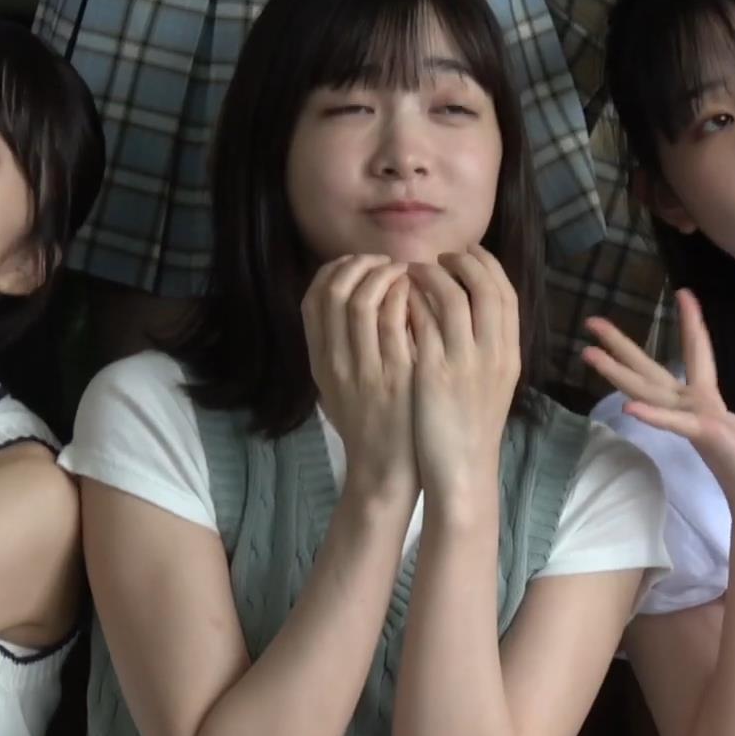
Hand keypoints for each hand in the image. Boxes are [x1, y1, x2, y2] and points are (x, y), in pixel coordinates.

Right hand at [303, 254, 417, 497]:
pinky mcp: (396, 376)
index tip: (359, 266)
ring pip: (363, 300)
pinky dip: (406, 297)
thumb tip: (350, 302)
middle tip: (387, 264)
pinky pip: (396, 321)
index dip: (335, 272)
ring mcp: (364, 368)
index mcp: (320, 363)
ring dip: (385, 276)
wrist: (385, 471)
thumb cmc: (369, 428)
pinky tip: (420, 295)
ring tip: (406, 274)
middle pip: (335, 292)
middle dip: (361, 266)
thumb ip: (339, 349)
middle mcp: (336, 362)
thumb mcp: (337, 389)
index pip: (313, 299)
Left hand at [406, 246, 520, 503]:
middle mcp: (493, 353)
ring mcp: (464, 362)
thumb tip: (472, 309)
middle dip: (462, 263)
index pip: (505, 293)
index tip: (468, 253)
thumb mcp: (492, 384)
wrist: (462, 470)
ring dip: (431, 277)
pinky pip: (422, 323)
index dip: (486, 266)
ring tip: (412, 271)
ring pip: (452, 298)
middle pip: (484, 287)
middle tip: (439, 256)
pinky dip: (411, 303)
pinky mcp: (434, 374)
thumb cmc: (471, 429)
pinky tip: (397, 299)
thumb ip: (487, 347)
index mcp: (510, 354)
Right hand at [583, 289, 734, 510]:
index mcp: (706, 403)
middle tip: (592, 322)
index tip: (684, 292)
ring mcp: (692, 423)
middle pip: (649, 371)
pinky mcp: (703, 437)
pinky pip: (673, 423)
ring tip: (587, 351)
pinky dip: (653, 416)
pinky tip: (627, 408)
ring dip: (617, 372)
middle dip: (621, 346)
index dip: (690, 323)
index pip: (695, 354)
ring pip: (648, 391)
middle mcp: (691, 409)